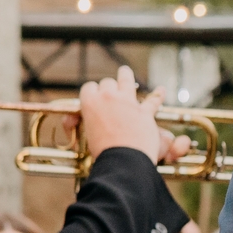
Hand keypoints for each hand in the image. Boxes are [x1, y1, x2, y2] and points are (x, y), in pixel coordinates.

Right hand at [78, 65, 192, 163]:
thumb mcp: (83, 136)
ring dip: (125, 74)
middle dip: (109, 87)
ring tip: (125, 71)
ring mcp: (128, 102)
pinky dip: (159, 94)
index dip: (93, 91)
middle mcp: (108, 97)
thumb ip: (75, 124)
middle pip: (107, 82)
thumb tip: (70, 118)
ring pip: (126, 79)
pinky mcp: (144, 111)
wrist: (123, 160)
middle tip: (111, 92)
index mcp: (90, 102)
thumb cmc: (102, 151)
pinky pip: (154, 99)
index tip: (96, 95)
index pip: (89, 87)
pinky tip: (162, 90)